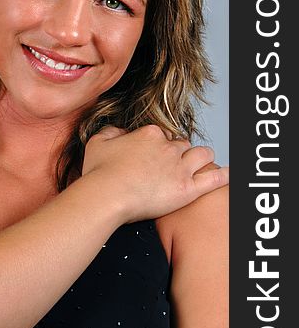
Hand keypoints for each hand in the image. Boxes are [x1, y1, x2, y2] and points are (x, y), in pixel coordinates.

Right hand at [82, 124, 228, 222]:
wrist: (107, 195)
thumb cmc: (99, 172)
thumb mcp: (97, 142)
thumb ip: (111, 133)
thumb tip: (120, 132)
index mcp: (150, 134)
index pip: (163, 135)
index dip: (160, 145)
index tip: (153, 155)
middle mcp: (168, 147)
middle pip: (183, 145)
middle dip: (181, 153)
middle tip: (174, 164)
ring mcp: (180, 168)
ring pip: (202, 155)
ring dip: (202, 158)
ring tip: (201, 164)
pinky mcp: (187, 189)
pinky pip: (214, 179)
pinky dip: (223, 175)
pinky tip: (229, 174)